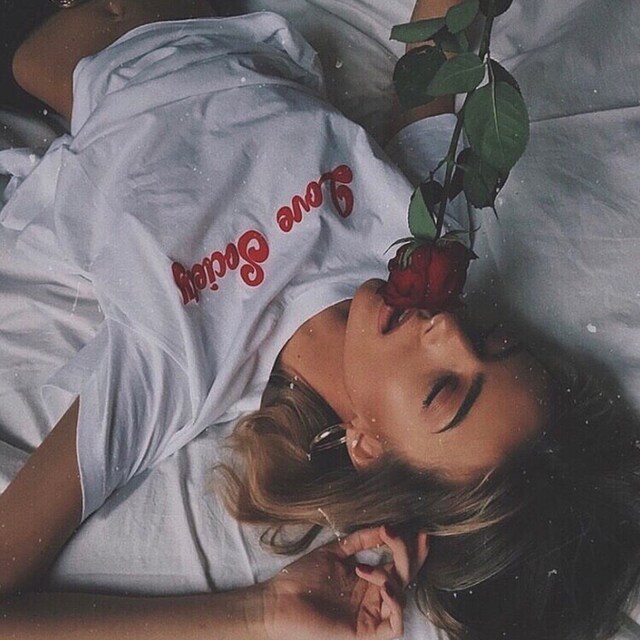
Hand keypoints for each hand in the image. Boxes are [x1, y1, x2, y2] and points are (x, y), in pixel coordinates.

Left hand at [261, 526, 428, 639]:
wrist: (279, 601)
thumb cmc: (302, 577)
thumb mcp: (334, 553)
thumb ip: (359, 541)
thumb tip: (384, 526)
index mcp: (367, 577)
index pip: (397, 562)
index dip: (409, 547)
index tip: (416, 528)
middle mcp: (373, 595)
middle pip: (404, 576)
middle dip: (407, 555)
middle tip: (401, 535)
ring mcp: (371, 614)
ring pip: (401, 597)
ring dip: (392, 577)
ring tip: (366, 569)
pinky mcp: (366, 633)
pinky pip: (394, 625)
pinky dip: (395, 605)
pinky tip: (384, 588)